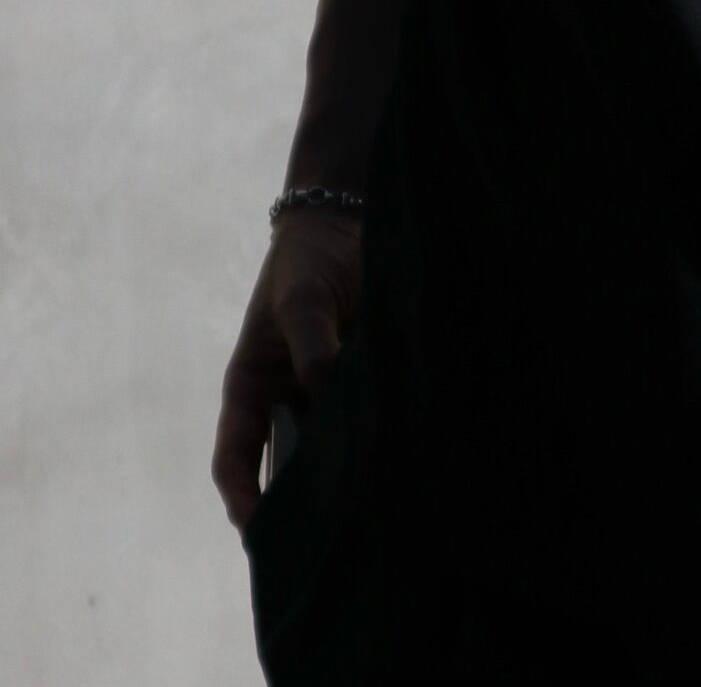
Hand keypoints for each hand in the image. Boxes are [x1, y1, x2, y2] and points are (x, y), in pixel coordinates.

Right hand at [211, 209, 363, 531]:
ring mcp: (319, 394)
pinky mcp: (356, 382)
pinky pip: (360, 421)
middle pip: (283, 465)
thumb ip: (312, 345)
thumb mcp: (303, 299)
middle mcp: (283, 399)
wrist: (345, 228)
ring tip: (364, 511)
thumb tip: (327, 394)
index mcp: (250, 388)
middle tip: (321, 540)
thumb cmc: (308, 263)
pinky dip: (372, 441)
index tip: (258, 531)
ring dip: (339, 474)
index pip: (236, 458)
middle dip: (296, 502)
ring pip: (325, 449)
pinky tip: (396, 461)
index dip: (242, 497)